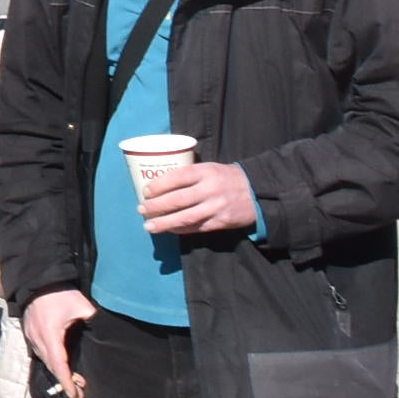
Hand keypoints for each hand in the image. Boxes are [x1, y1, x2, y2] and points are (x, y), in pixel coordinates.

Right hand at [23, 287, 96, 397]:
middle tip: (80, 393)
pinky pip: (40, 353)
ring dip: (59, 372)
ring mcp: (32, 336)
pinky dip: (52, 362)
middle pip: (51, 366)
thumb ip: (94, 319)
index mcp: (51, 333)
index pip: (59, 364)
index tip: (76, 395)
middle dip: (65, 381)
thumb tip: (108, 332)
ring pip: (45, 361)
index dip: (67, 381)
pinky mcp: (30, 333)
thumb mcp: (81, 305)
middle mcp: (38, 338)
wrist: (38, 281)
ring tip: (75, 380)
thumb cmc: (60, 294)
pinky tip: (62, 365)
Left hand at [141, 161, 256, 235]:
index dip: (158, 185)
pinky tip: (169, 230)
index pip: (177, 177)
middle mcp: (210, 189)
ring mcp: (216, 207)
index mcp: (205, 172)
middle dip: (156, 207)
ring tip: (149, 226)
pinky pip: (197, 227)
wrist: (257, 191)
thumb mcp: (209, 168)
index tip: (145, 192)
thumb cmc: (226, 178)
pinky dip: (180, 229)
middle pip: (177, 200)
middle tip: (141, 210)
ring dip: (164, 223)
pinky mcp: (221, 222)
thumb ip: (189, 175)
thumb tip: (159, 183)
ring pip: (185, 218)